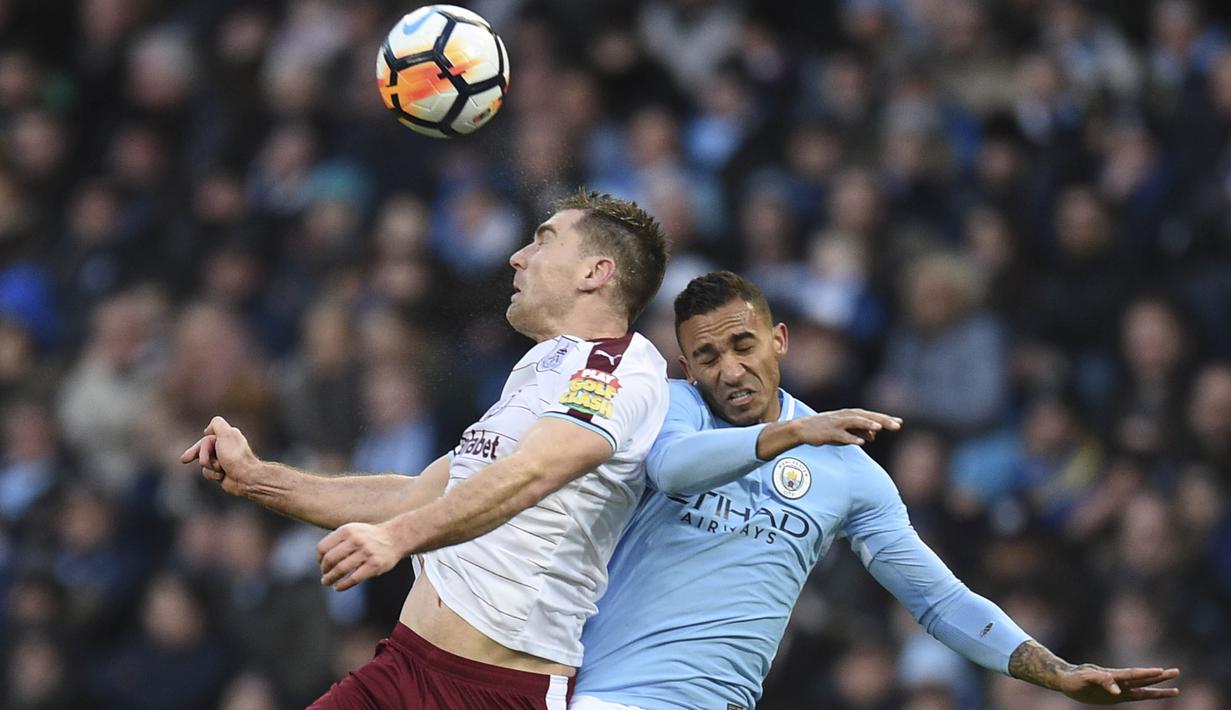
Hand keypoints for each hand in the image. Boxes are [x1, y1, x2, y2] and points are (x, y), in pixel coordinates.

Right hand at [179, 416, 259, 496]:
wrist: (245, 477)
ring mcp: (222, 460)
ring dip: (209, 466)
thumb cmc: (235, 456)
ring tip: (221, 468)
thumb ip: (217, 424)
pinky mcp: (220, 472)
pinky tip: (221, 476)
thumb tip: (207, 430)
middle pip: (202, 450)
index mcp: (227, 436)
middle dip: (201, 456)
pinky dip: (212, 474)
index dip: (200, 446)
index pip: (206, 439)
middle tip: (185, 460)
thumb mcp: (226, 434)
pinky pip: (207, 472)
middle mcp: (224, 447)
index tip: (194, 451)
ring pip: (204, 462)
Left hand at [316, 522, 402, 590]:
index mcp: (347, 530)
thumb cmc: (370, 537)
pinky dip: (343, 585)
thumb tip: (320, 558)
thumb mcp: (354, 530)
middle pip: (330, 559)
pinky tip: (339, 587)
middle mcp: (356, 540)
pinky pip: (353, 579)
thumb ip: (338, 540)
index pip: (323, 547)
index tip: (321, 564)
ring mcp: (366, 552)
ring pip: (340, 570)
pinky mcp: (374, 565)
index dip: (319, 559)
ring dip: (330, 579)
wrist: (396, 538)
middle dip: (324, 570)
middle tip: (324, 576)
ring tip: (328, 583)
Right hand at [795, 408, 901, 446]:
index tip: (900, 422)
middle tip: (897, 425)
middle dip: (882, 420)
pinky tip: (861, 442)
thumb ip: (860, 431)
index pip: (872, 416)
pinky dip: (851, 438)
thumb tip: (874, 436)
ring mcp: (837, 423)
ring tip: (880, 428)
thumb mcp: (845, 430)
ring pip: (855, 422)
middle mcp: (846, 416)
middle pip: (867, 417)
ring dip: (867, 424)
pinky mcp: (829, 432)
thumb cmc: (826, 429)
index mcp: (851, 415)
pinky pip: (842, 435)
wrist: (802, 428)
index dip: (885, 419)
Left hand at [1054, 665, 1180, 703]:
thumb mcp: (1086, 678)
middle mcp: (1119, 681)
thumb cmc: (1075, 677)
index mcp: (1112, 675)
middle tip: (1176, 671)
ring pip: (1143, 687)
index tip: (1161, 671)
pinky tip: (1157, 694)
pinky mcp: (1116, 697)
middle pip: (1143, 678)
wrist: (1067, 680)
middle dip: (1160, 676)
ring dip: (1158, 687)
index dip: (1147, 673)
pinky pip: (1135, 696)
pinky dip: (1147, 694)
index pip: (1133, 674)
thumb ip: (1102, 680)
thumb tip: (1117, 691)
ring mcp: (1120, 688)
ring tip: (1176, 688)